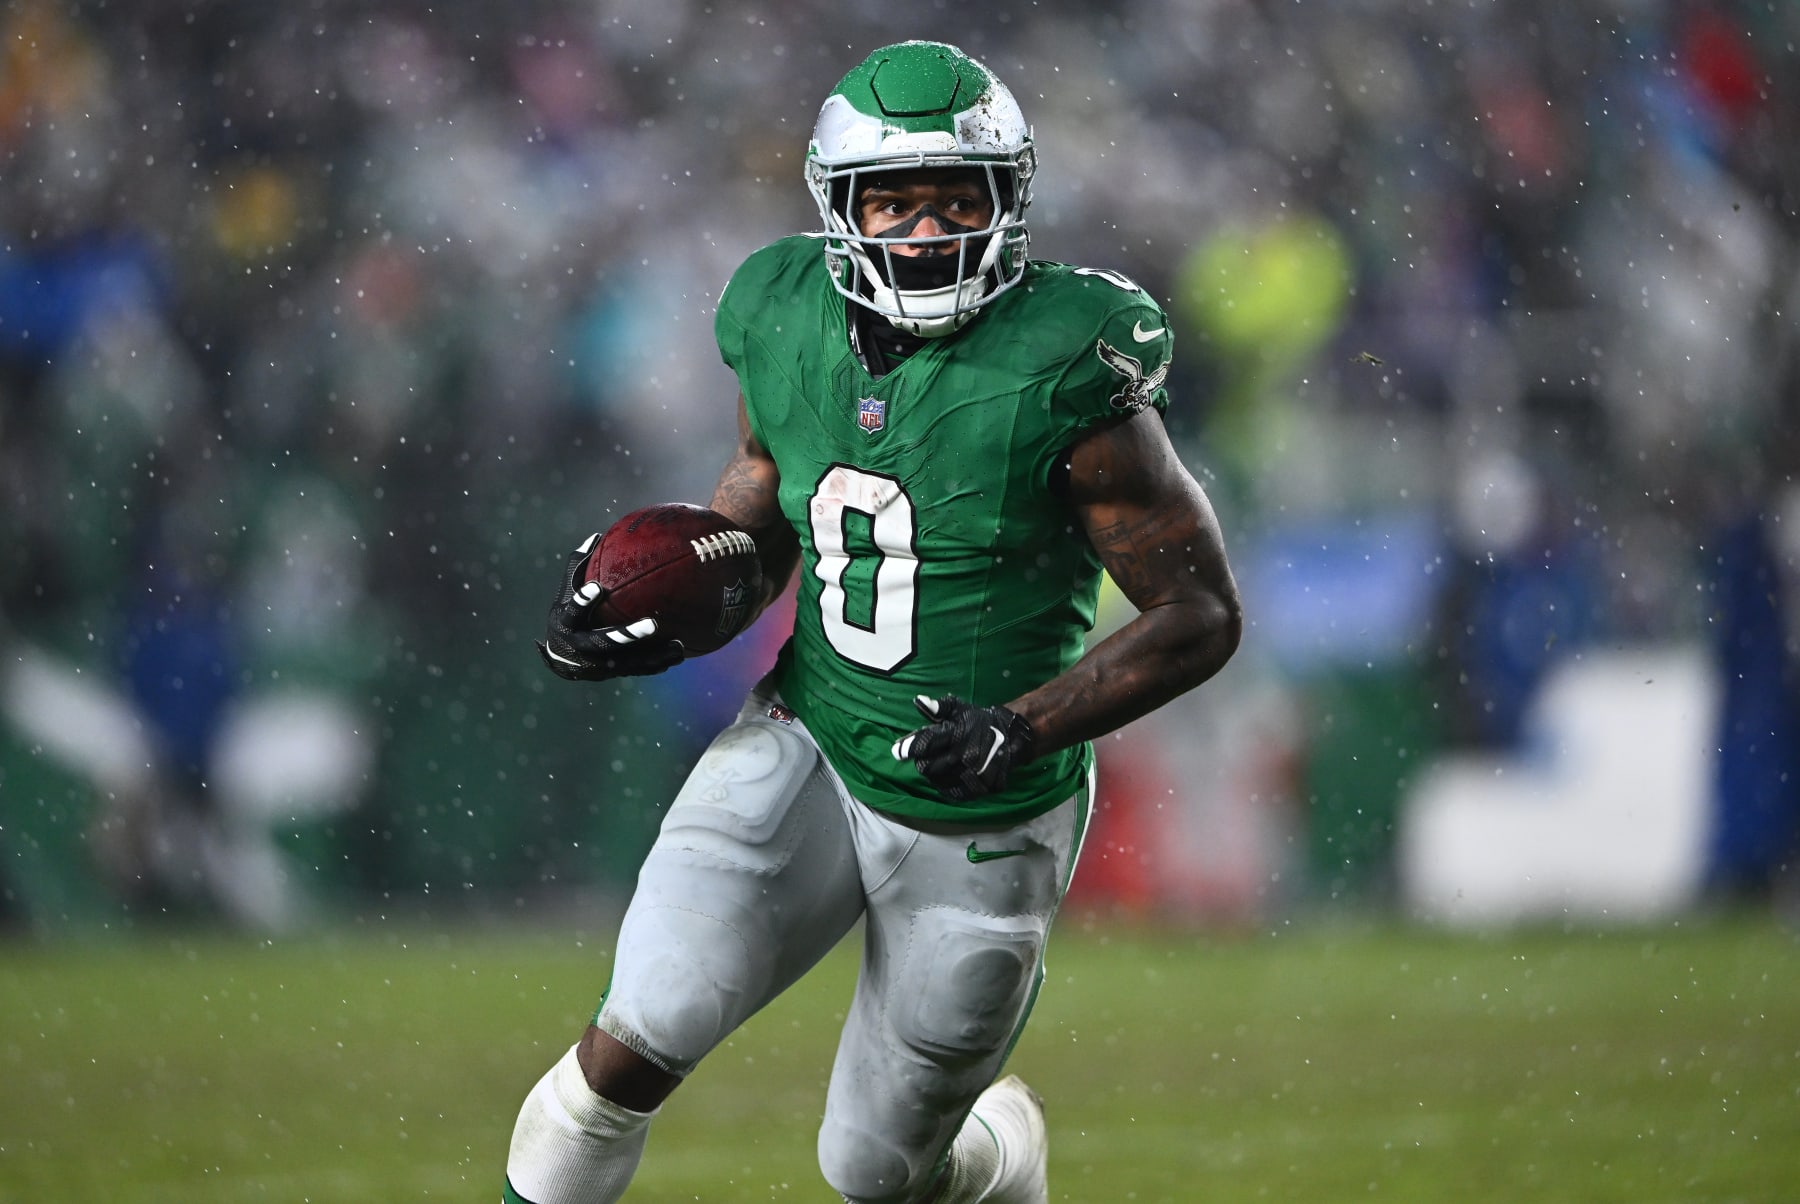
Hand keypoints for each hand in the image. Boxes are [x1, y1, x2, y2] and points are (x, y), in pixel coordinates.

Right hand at [536, 534, 685, 681]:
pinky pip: (637, 670)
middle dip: (629, 635)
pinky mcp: (613, 673)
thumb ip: (579, 568)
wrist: (561, 660)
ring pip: (627, 661)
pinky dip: (657, 664)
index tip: (597, 587)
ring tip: (678, 646)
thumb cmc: (568, 616)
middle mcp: (581, 646)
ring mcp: (598, 664)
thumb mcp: (565, 593)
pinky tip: (678, 655)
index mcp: (567, 624)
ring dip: (653, 655)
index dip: (583, 601)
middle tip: (653, 624)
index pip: (574, 612)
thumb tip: (595, 536)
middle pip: (604, 642)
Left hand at [891, 695, 1035, 801]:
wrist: (1011, 737)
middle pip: (927, 767)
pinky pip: (954, 794)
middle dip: (922, 762)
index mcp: (956, 734)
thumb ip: (939, 707)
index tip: (897, 751)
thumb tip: (919, 702)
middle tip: (925, 757)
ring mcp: (972, 774)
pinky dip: (947, 788)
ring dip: (934, 775)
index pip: (926, 742)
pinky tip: (947, 779)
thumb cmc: (978, 722)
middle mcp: (964, 755)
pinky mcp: (979, 788)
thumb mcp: (959, 709)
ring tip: (938, 766)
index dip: (909, 747)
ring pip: (938, 782)